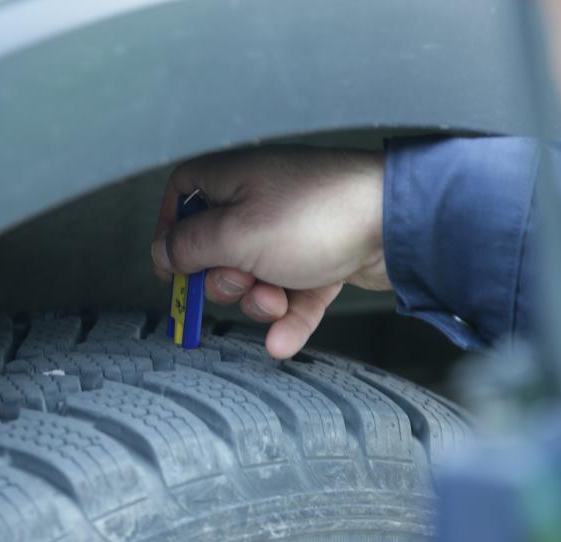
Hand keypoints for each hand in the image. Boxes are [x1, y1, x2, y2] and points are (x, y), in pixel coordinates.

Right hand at [150, 146, 387, 358]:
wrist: (398, 222)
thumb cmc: (317, 215)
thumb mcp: (234, 235)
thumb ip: (189, 246)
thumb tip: (162, 252)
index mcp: (232, 179)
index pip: (182, 197)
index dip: (171, 233)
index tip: (172, 269)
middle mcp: (261, 199)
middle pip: (217, 249)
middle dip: (226, 281)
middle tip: (242, 283)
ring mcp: (294, 229)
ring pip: (257, 277)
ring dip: (261, 302)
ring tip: (279, 301)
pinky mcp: (324, 256)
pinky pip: (295, 293)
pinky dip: (290, 317)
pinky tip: (283, 343)